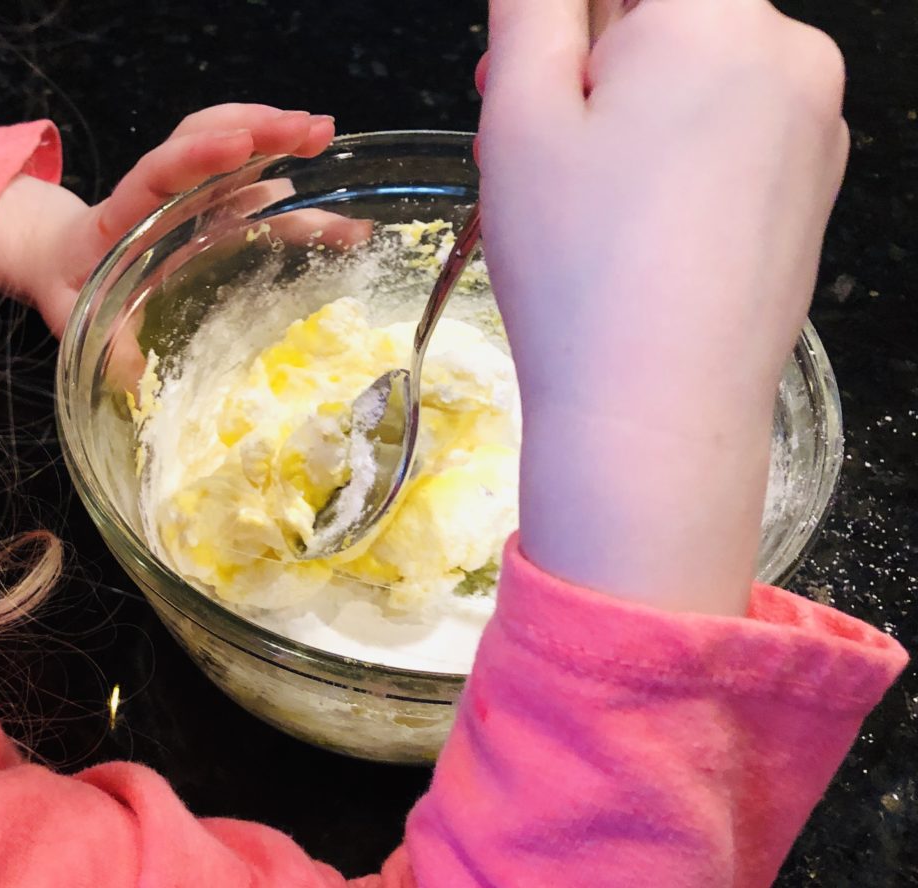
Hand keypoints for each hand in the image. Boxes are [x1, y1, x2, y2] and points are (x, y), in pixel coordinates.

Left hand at [0, 104, 336, 337]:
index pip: (161, 170)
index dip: (198, 155)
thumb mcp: (77, 315)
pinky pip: (246, 174)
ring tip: (323, 133)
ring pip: (231, 144)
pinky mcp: (211, 201)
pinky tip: (320, 170)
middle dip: (260, 129)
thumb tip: (139, 383)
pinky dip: (285, 168)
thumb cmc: (73, 284)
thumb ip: (106, 344)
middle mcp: (163, 190)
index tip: (239, 144)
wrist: (66, 259)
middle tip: (313, 131)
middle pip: (208, 137)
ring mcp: (191, 191)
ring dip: (277, 134)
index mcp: (126, 211)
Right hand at [479, 0, 848, 613]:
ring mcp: (815, 130)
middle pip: (667, 20)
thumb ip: (531, 12)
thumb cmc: (580, 269)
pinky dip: (674, 158)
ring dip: (626, 112)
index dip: (565, 19)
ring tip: (574, 198)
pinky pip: (732, 138)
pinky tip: (631, 229)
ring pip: (698, 81)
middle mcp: (792, 56)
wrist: (656, 416)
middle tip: (526, 138)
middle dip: (588, 61)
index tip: (521, 72)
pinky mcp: (810, 194)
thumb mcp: (522, 118)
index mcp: (719, 16)